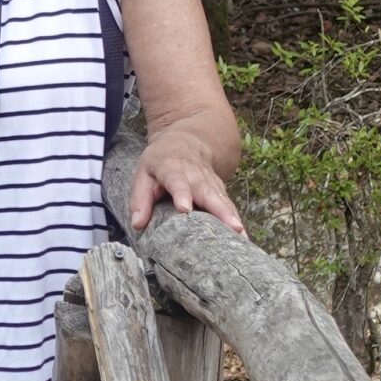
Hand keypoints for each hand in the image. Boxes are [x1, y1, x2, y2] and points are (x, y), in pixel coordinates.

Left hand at [128, 133, 245, 235]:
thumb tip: (137, 225)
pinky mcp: (220, 191)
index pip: (178, 182)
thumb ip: (140, 199)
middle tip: (232, 227)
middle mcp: (196, 176)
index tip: (184, 209)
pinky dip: (236, 219)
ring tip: (241, 236)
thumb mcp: (143, 174)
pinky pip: (228, 206)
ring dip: (233, 218)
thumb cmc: (161, 162)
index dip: (182, 194)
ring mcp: (211, 183)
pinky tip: (243, 237)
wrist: (186, 142)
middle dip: (221, 211)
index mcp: (173, 169)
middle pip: (209, 193)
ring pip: (223, 200)